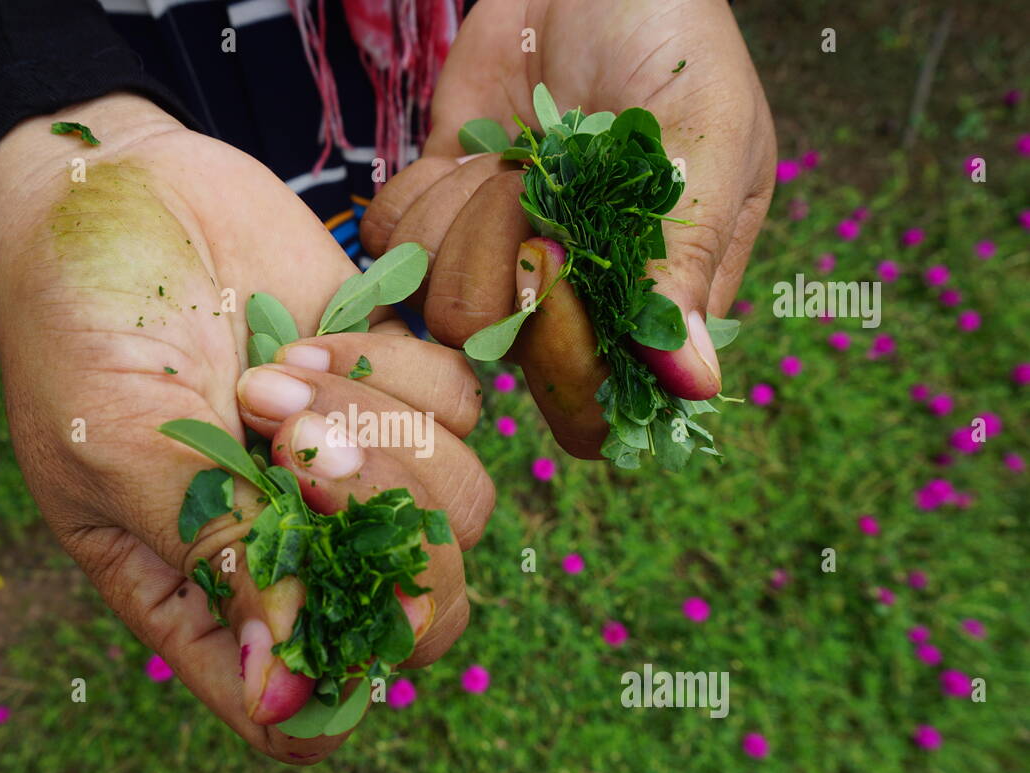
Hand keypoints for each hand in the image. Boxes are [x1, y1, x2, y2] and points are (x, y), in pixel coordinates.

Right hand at [0, 94, 491, 763]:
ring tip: (270, 376)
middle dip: (381, 528)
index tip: (322, 605)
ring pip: (458, 503)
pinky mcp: (391, 383)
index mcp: (206, 595)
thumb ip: (215, 556)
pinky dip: (394, 366)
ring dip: (376, 432)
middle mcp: (296, 544)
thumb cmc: (77, 328)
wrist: (110, 191)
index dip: (334, 686)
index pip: (299, 712)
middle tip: (292, 445)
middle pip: (422, 609)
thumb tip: (290, 687)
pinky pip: (460, 407)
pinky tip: (307, 336)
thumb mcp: (120, 447)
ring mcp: (354, 464)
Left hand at [360, 0, 775, 456]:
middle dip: (505, 255)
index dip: (563, 357)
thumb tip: (693, 385)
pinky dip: (422, 192)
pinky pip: (393, 246)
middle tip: (538, 184)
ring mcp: (495, 263)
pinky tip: (468, 156)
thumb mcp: (707, 136)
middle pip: (495, 345)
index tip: (563, 261)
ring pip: (436, 301)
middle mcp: (566, 300)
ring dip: (464, 216)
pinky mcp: (440, 218)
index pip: (590, 402)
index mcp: (646, 302)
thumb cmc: (674, 41)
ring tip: (514, 160)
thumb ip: (688, 255)